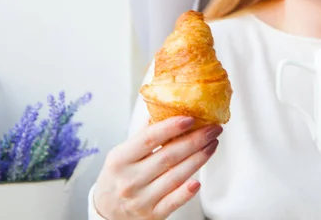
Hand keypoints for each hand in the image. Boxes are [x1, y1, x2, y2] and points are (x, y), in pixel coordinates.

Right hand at [93, 116, 221, 218]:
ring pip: (175, 177)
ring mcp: (141, 199)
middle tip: (213, 129)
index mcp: (120, 159)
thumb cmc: (118, 178)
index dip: (171, 127)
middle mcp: (129, 180)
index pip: (148, 139)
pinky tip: (198, 181)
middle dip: (195, 140)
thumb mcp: (122, 155)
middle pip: (168, 156)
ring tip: (212, 145)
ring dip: (198, 159)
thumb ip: (143, 136)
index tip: (190, 118)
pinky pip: (173, 202)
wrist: (107, 213)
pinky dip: (186, 192)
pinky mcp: (152, 215)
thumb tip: (166, 110)